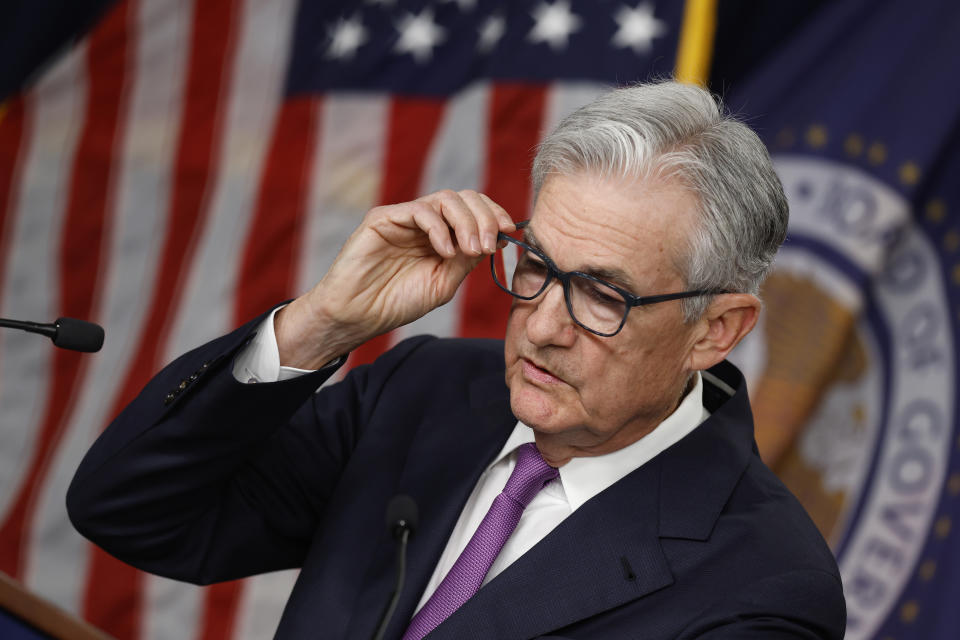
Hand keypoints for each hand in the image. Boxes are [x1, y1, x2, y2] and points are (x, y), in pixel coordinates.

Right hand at [275, 190, 514, 368]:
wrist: (358, 315)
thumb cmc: (397, 302)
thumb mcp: (444, 283)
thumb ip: (467, 260)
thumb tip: (497, 238)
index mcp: (442, 235)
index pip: (474, 210)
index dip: (494, 215)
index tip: (509, 232)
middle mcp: (425, 222)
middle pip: (464, 198)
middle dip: (485, 218)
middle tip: (490, 245)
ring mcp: (404, 218)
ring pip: (445, 199)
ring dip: (466, 222)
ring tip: (470, 250)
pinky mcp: (383, 218)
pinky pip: (419, 210)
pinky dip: (439, 228)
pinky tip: (445, 250)